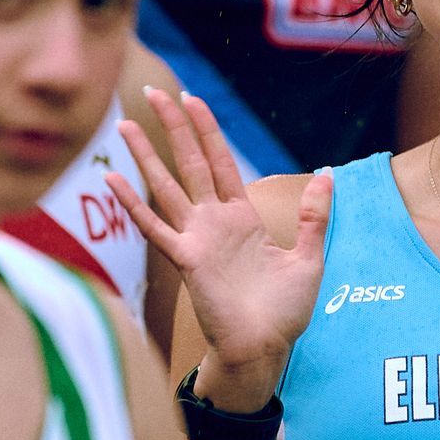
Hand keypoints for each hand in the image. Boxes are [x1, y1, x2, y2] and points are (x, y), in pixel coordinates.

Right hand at [111, 90, 330, 393]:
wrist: (265, 349)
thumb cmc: (284, 311)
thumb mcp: (309, 257)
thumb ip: (315, 215)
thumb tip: (327, 172)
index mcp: (242, 218)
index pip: (220, 162)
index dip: (206, 130)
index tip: (191, 98)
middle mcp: (214, 222)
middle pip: (189, 162)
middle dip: (173, 126)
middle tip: (153, 91)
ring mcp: (196, 239)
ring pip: (166, 187)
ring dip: (146, 155)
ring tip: (125, 124)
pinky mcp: (186, 261)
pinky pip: (155, 228)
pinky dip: (133, 204)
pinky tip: (113, 180)